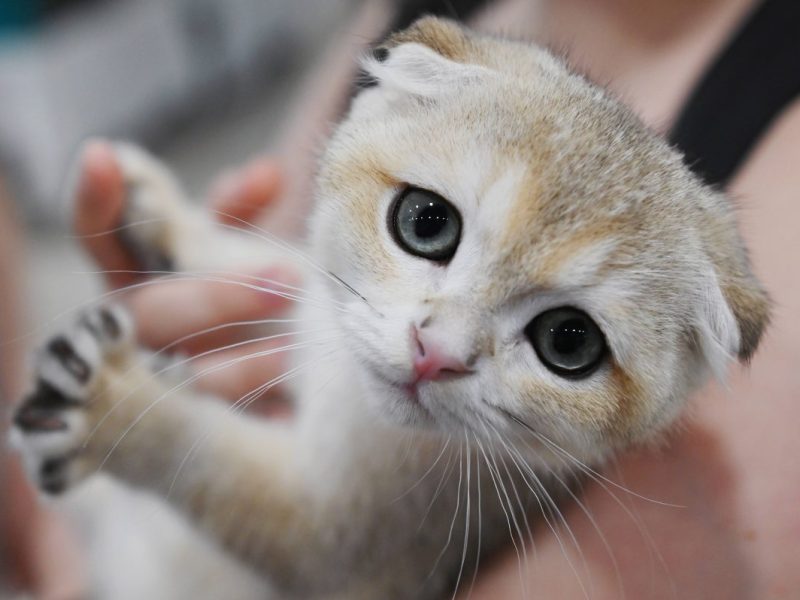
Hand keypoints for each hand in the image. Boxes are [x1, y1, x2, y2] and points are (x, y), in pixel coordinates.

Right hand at [74, 142, 298, 406]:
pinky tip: (287, 416)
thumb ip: (235, 212)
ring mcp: (149, 385)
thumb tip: (267, 173)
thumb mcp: (221, 252)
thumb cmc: (221, 302)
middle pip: (151, 312)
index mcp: (131, 279)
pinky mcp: (181, 432)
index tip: (105, 154)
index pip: (99, 236)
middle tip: (287, 281)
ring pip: (181, 380)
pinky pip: (210, 431)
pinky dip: (252, 420)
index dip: (95, 200)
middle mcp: (127, 332)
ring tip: (292, 350)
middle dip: (218, 297)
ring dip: (238, 366)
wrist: (234, 390)